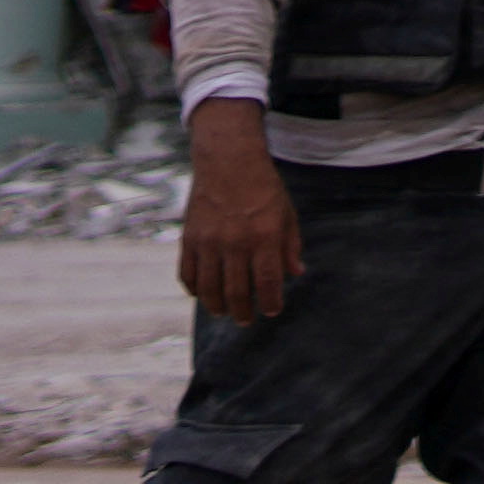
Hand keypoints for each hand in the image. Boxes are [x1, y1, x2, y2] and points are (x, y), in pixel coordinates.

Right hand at [179, 124, 298, 324]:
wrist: (228, 162)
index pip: (268, 282)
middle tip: (246, 320)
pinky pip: (188, 273)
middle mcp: (235, 243)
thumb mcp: (287, 215)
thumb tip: (295, 274)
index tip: (271, 311)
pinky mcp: (189, 238)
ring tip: (224, 313)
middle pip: (236, 291)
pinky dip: (194, 289)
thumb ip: (290, 247)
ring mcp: (209, 242)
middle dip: (243, 311)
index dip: (269, 302)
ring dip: (216, 306)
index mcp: (264, 237)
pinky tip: (202, 295)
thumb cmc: (263, 188)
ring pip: (209, 288)